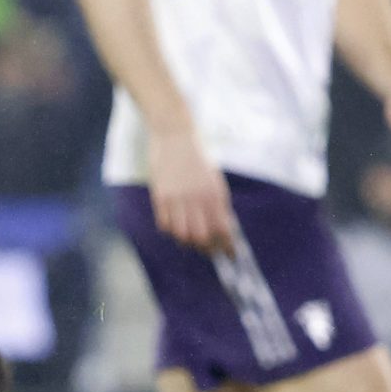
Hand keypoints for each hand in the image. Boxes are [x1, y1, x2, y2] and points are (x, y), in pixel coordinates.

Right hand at [147, 129, 235, 254]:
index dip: (227, 246)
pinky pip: (165, 225)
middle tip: (210, 250)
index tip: (231, 255)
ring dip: (188, 242)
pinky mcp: (160, 196)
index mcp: (215, 194)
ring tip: (192, 241)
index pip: (223, 229)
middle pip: (201, 237)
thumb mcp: (215, 180)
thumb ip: (219, 204)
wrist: (175, 136)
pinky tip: (176, 228)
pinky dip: (171, 231)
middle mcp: (196, 198)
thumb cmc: (198, 159)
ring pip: (181, 235)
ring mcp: (176, 198)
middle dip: (207, 248)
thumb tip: (224, 230)